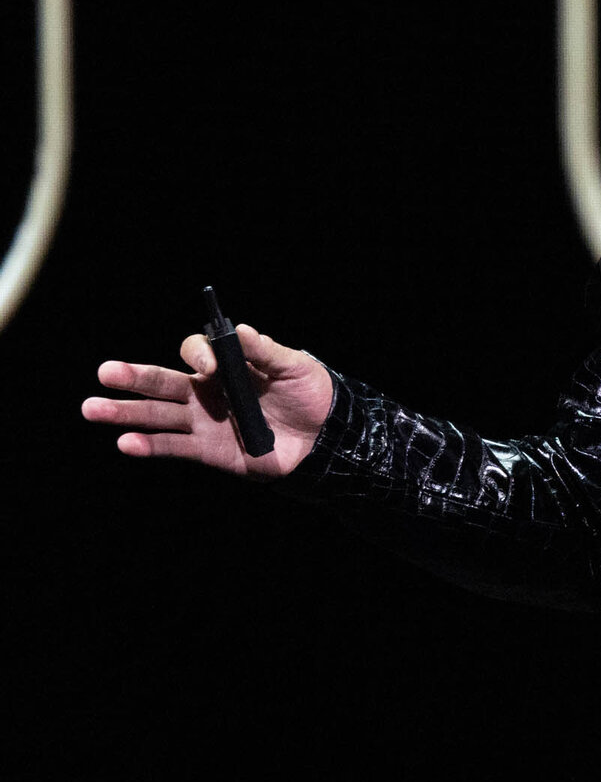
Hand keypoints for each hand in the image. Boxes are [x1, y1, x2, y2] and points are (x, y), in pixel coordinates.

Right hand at [81, 324, 334, 476]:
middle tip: (105, 372)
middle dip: (134, 377)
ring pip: (158, 415)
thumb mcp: (295, 368)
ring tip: (93, 409)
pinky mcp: (208, 450)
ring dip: (126, 413)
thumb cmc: (311, 395)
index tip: (212, 366)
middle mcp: (207, 392)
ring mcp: (204, 422)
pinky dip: (150, 446)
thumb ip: (267, 352)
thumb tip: (240, 330)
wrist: (325, 438)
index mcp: (226, 367)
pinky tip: (126, 443)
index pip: (195, 352)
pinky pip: (173, 446)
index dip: (199, 355)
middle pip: (163, 381)